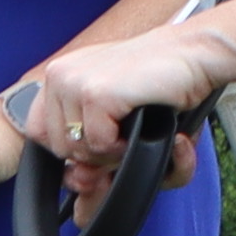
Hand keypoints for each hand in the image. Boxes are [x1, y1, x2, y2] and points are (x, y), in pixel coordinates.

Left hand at [1, 29, 219, 203]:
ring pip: (76, 150)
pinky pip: (97, 146)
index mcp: (59, 76)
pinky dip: (122, 147)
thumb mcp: (115, 115)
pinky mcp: (94, 93)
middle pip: (58, 147)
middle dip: (94, 155)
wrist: (196, 55)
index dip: (70, 151)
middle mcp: (59, 76)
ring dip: (110, 152)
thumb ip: (88, 147)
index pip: (39, 133)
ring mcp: (73, 83)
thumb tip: (75, 181)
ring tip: (134, 128)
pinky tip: (140, 124)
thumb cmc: (161, 86)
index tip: (99, 149)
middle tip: (126, 137)